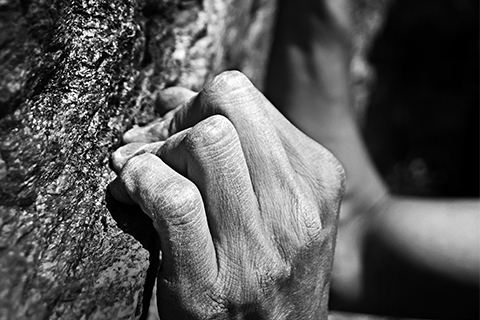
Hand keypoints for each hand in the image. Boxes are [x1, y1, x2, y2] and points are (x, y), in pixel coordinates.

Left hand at [110, 71, 344, 319]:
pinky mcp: (212, 288)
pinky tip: (128, 194)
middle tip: (154, 146)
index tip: (173, 127)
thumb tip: (173, 94)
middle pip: (225, 108)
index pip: (242, 96)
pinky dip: (139, 183)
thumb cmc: (272, 268)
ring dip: (153, 151)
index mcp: (317, 178)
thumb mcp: (276, 201)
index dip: (194, 103)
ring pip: (205, 145)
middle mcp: (296, 209)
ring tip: (139, 173)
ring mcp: (259, 251)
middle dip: (175, 119)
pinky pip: (174, 201)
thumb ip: (235, 141)